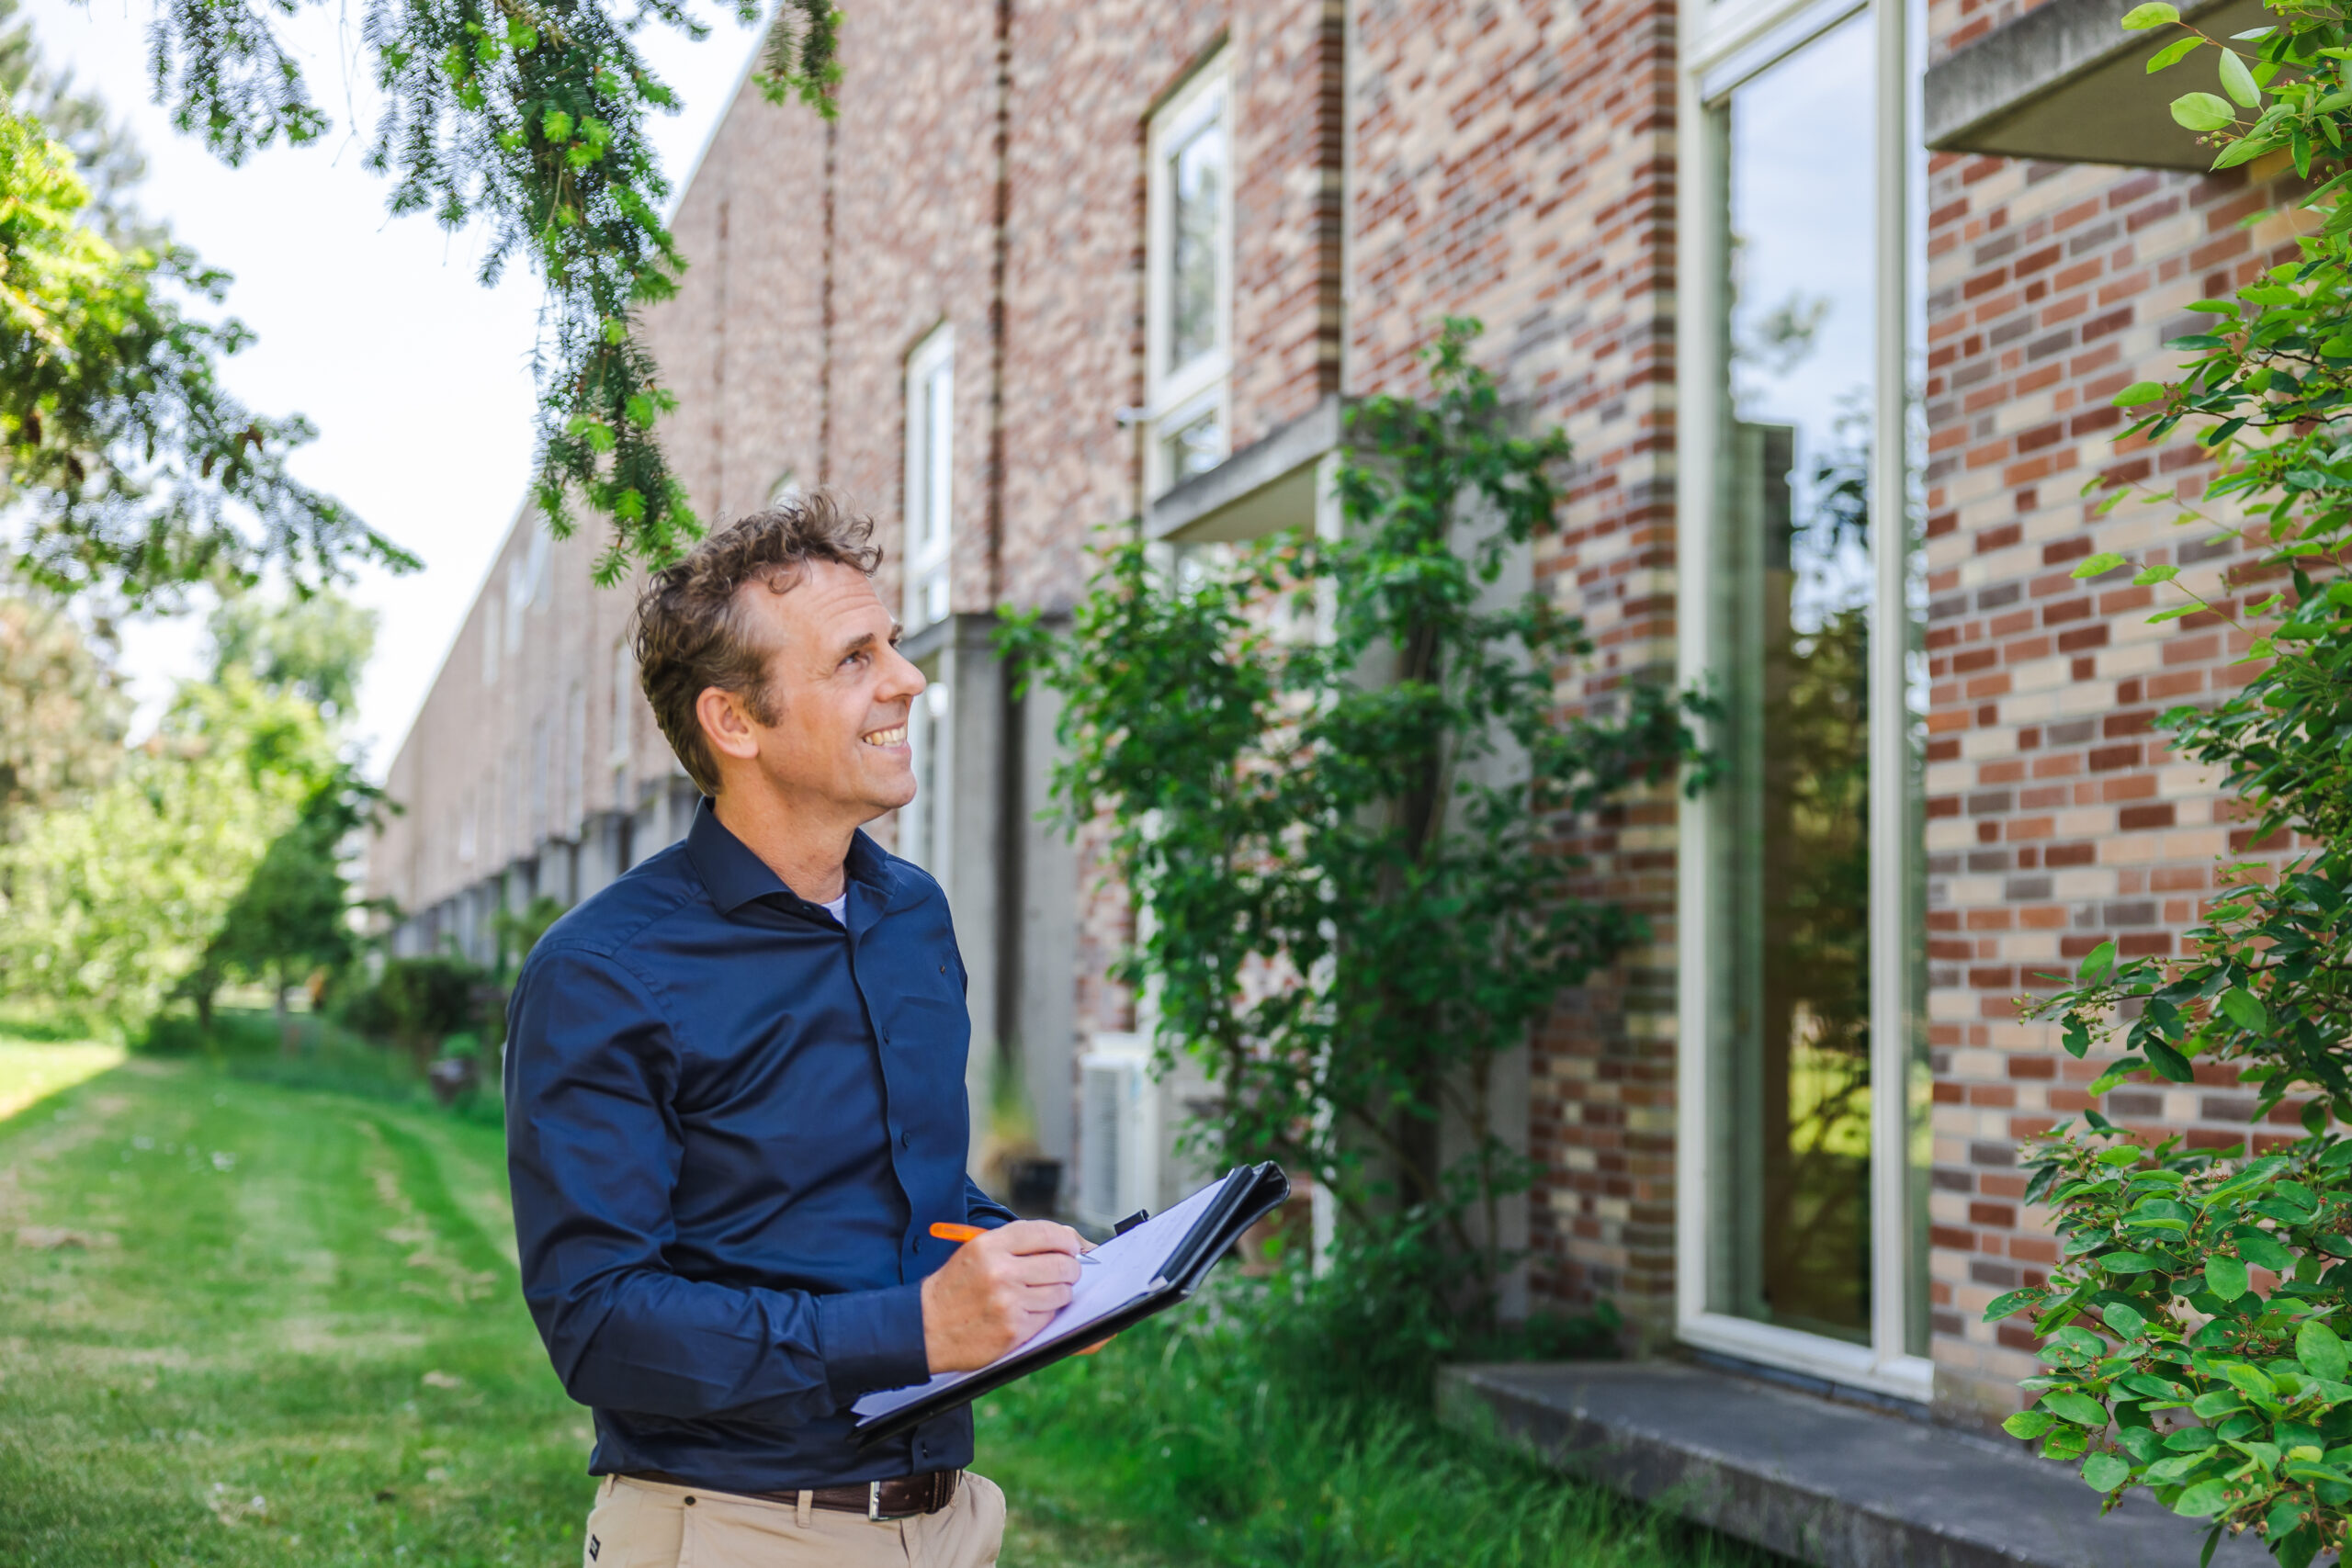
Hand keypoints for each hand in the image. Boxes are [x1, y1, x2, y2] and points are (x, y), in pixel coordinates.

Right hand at [920, 1220, 1084, 1371]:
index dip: (1066, 1240)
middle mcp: (1000, 1271)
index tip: (1071, 1247)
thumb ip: (1017, 1243)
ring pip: (1060, 1292)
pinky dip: (1045, 1314)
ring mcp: (1008, 1302)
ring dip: (1060, 1293)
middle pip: (1061, 1263)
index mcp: (990, 1245)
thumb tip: (1068, 1239)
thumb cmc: (957, 1286)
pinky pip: (1048, 1317)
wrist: (926, 1327)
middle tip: (1068, 1272)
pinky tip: (1029, 1312)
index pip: (1046, 1233)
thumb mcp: (977, 1252)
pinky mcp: (1013, 1330)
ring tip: (1045, 1293)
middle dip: (1070, 1268)